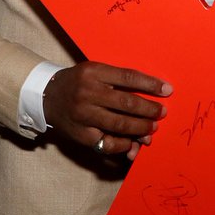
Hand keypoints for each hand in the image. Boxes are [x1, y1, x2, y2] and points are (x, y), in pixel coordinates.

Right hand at [43, 61, 171, 159]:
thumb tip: (149, 93)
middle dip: (149, 109)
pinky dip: (123, 144)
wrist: (47, 96)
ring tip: (152, 129)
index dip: (150, 84)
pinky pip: (107, 142)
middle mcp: (87, 93)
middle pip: (126, 103)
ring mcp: (83, 115)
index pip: (128, 77)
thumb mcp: (95, 71)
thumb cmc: (79, 82)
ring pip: (119, 124)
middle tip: (162, 113)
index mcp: (93, 72)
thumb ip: (118, 80)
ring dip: (140, 128)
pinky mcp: (81, 134)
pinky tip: (133, 142)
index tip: (167, 90)